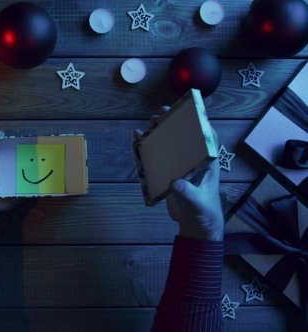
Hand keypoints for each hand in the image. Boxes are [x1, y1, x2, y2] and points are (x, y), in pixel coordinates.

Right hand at [133, 106, 224, 240]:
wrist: (195, 225)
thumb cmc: (204, 212)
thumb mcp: (198, 203)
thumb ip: (188, 193)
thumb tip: (175, 182)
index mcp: (207, 165)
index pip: (208, 140)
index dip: (202, 124)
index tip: (191, 112)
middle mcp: (194, 162)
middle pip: (185, 138)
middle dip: (175, 123)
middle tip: (163, 112)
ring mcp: (180, 168)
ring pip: (171, 146)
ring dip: (161, 133)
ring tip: (151, 121)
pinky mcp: (168, 175)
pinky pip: (158, 159)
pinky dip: (147, 150)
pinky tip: (137, 140)